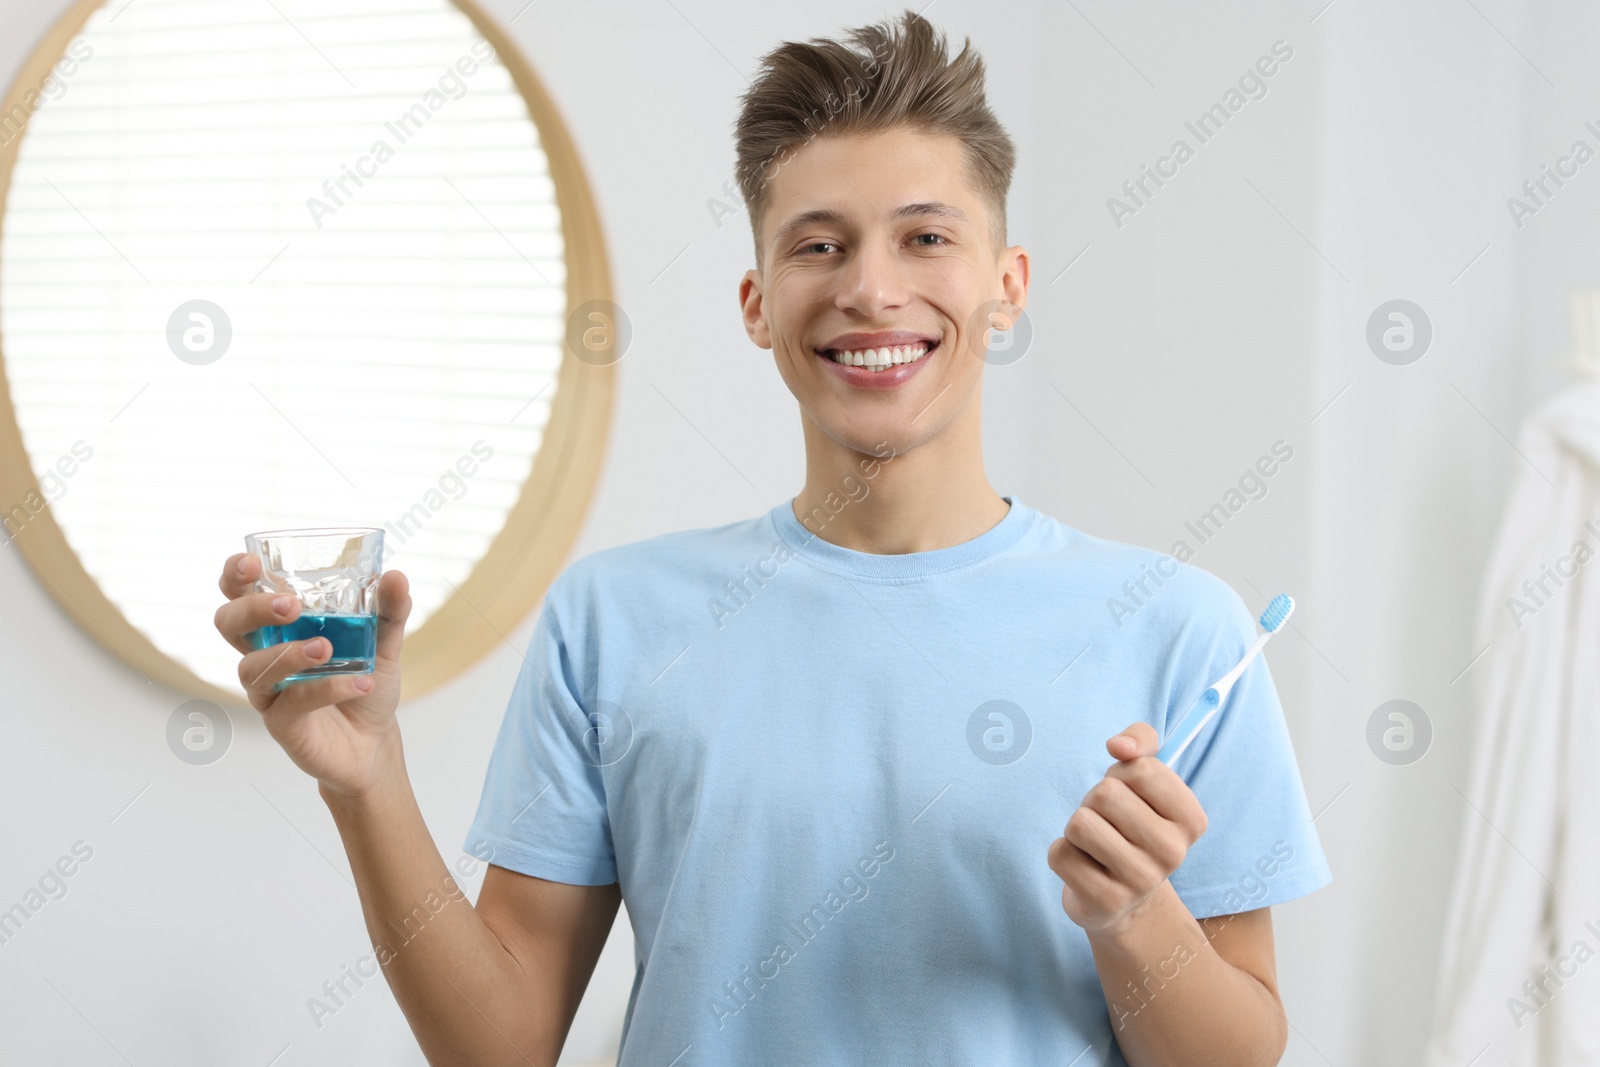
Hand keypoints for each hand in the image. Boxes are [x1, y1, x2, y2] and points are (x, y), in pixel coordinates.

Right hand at [213, 552, 412, 797]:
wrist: (375, 741)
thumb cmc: (365, 682)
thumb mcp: (384, 643)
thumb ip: (389, 610)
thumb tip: (394, 576)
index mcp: (280, 627)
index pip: (240, 595)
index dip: (236, 577)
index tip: (252, 563)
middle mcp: (265, 655)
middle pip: (229, 625)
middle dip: (252, 609)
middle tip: (290, 605)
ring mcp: (268, 692)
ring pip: (253, 668)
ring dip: (288, 653)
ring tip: (327, 648)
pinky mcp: (281, 724)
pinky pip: (291, 703)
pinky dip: (326, 688)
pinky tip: (360, 682)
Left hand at [1047, 722, 1208, 935]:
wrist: (1124, 898)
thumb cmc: (1132, 824)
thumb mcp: (1145, 777)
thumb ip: (1140, 741)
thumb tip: (1119, 745)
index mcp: (1192, 820)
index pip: (1142, 769)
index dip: (1122, 773)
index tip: (1129, 794)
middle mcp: (1173, 853)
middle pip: (1106, 794)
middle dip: (1094, 800)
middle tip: (1108, 822)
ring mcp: (1140, 881)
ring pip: (1079, 823)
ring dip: (1076, 827)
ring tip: (1095, 844)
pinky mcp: (1105, 902)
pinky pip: (1060, 854)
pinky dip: (1063, 853)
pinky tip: (1085, 868)